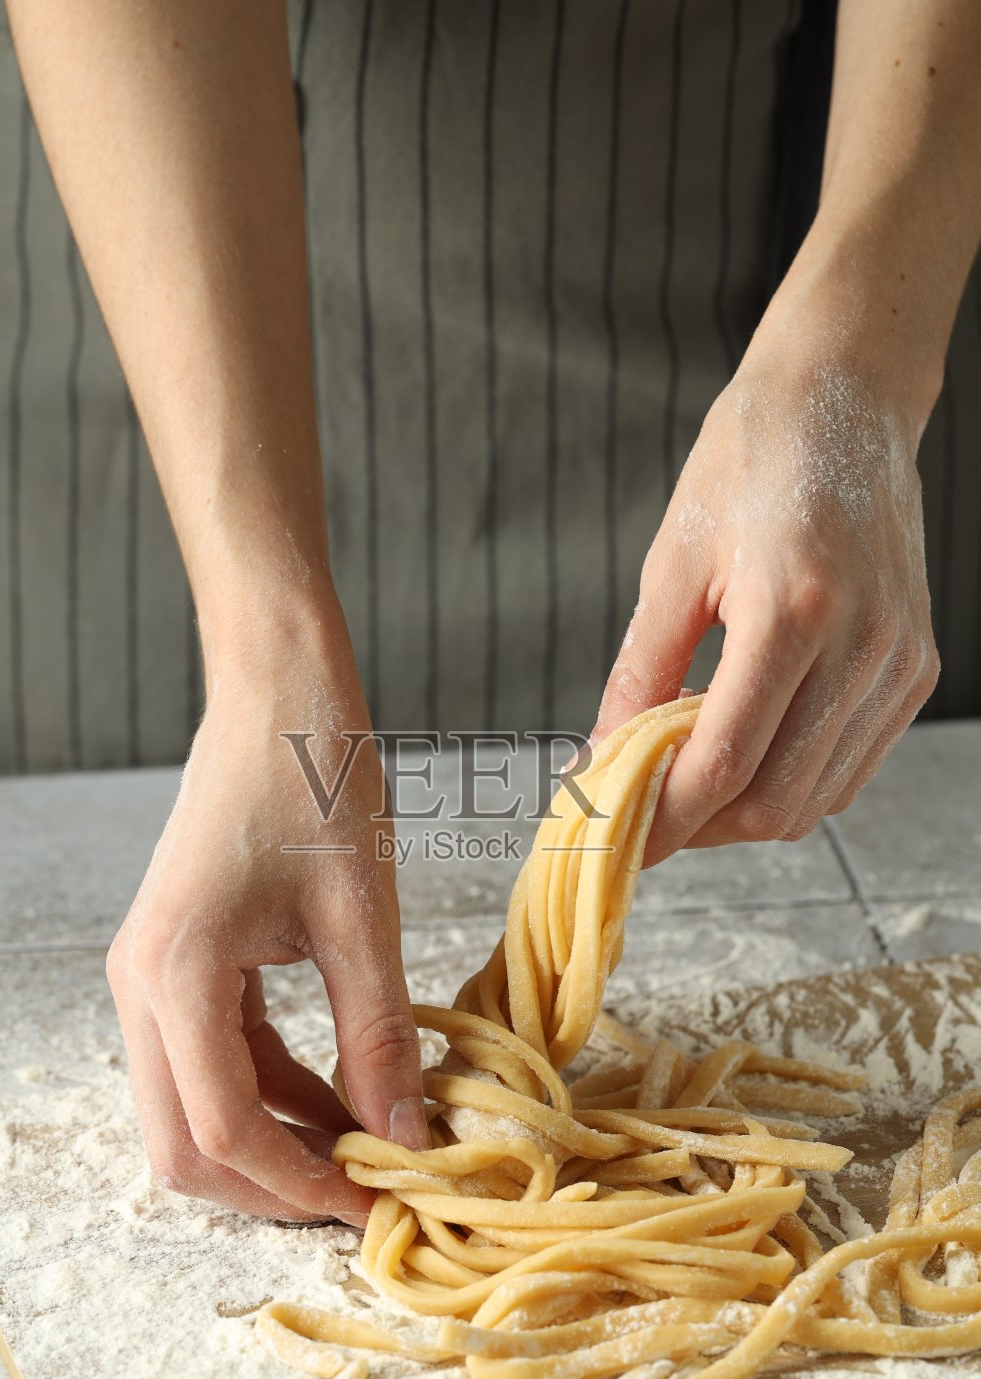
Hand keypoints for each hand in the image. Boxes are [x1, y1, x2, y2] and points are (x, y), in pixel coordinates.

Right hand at [106, 628, 428, 1222]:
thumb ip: (378, 1037)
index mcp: (176, 974)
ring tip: (366, 1149)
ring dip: (273, 1143)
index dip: (300, 1184)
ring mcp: (149, 977)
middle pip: (183, 1143)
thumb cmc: (319, 785)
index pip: (223, 1130)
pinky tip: (342, 1094)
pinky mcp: (174, 966)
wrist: (276, 698)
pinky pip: (211, 1062)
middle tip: (364, 1191)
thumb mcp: (363, 920)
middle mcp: (140, 986)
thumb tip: (406, 1140)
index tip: (376, 1203)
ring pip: (192, 1110)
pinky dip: (270, 1094)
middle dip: (271, 1183)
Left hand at [592, 337, 938, 866]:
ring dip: (742, 814)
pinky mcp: (915, 668)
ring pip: (816, 799)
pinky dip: (789, 782)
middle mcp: (863, 646)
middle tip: (640, 816)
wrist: (846, 398)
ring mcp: (900, 662)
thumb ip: (638, 675)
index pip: (724, 764)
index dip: (664, 821)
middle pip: (776, 801)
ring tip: (685, 778)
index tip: (615, 843)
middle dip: (698, 829)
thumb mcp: (671, 564)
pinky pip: (848, 767)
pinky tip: (742, 751)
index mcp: (794, 610)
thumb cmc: (750, 461)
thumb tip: (602, 762)